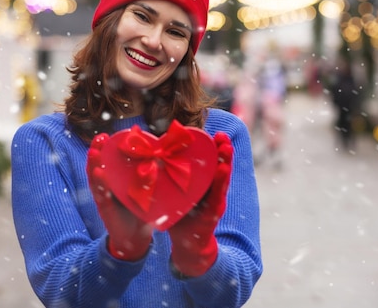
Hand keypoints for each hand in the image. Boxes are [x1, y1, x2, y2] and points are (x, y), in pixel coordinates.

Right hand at [87, 133, 152, 260]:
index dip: (108, 148)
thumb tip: (163, 158)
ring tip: (94, 151)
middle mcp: (108, 186)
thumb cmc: (142, 212)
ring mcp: (104, 197)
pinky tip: (99, 174)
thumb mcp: (147, 192)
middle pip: (99, 165)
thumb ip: (151, 177)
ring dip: (93, 164)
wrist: (136, 238)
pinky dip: (99, 184)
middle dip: (98, 150)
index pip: (109, 161)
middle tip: (101, 138)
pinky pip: (100, 195)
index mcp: (116, 180)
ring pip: (95, 178)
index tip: (110, 135)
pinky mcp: (104, 208)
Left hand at [168, 131, 232, 276]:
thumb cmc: (180, 215)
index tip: (215, 133)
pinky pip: (216, 197)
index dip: (213, 148)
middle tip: (223, 136)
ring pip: (221, 180)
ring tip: (226, 148)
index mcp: (203, 184)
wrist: (187, 244)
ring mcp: (214, 202)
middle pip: (219, 167)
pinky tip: (223, 171)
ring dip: (225, 163)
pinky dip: (220, 184)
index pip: (209, 163)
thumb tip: (151, 155)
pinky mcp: (212, 214)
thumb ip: (168, 177)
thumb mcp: (175, 193)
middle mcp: (212, 191)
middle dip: (223, 151)